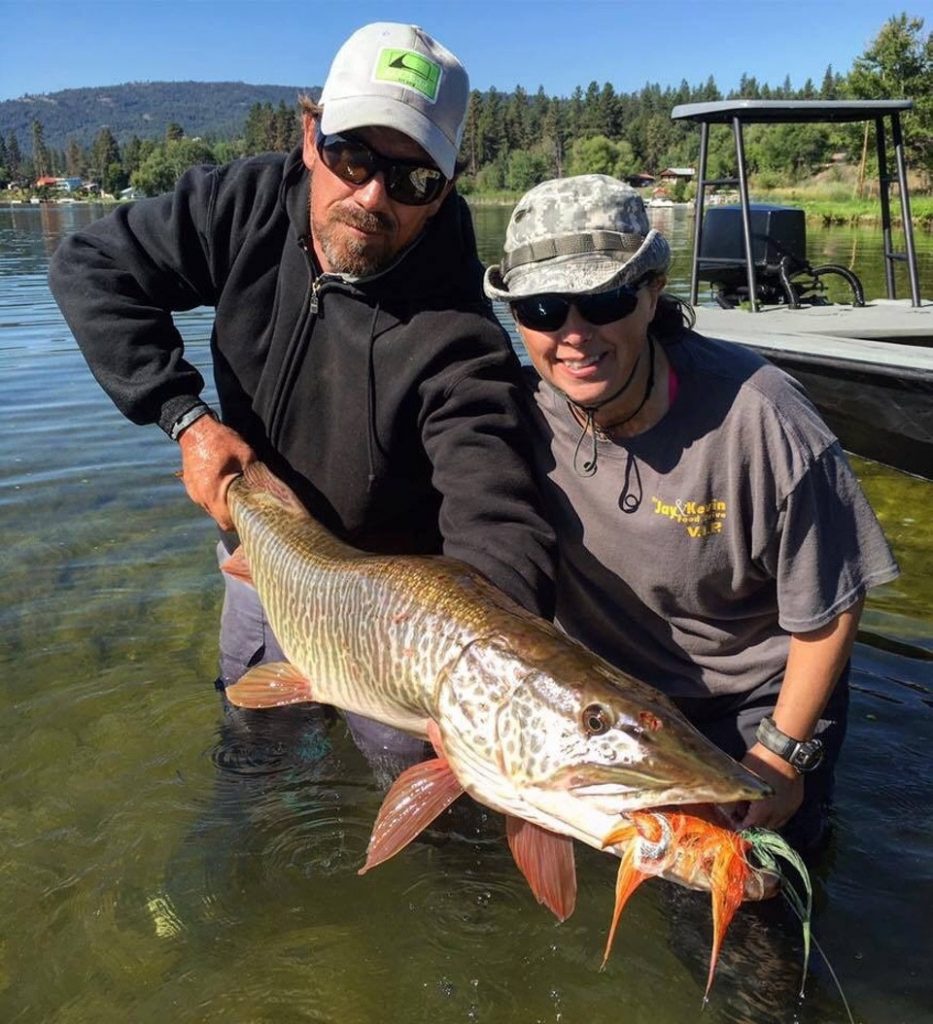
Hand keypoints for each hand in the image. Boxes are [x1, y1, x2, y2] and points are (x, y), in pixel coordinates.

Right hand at [177, 414, 255, 528]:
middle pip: (219, 517)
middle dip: (233, 515)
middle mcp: (200, 497)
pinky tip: (225, 486)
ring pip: (212, 509)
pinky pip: (205, 499)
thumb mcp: (246, 456)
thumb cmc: (221, 441)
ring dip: (224, 505)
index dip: (240, 524)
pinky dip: (216, 497)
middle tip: (248, 507)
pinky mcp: (191, 486)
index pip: (227, 522)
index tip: (251, 519)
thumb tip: (268, 491)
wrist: (195, 429)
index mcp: (213, 493)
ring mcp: (193, 492)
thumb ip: (255, 476)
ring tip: (237, 495)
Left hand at [728, 742, 803, 831]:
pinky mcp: (796, 803)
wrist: (784, 750)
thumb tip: (731, 807)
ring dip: (764, 821)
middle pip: (762, 828)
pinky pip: (784, 816)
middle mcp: (777, 813)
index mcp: (763, 809)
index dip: (739, 825)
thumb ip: (738, 796)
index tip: (733, 820)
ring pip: (775, 824)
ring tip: (754, 809)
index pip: (749, 827)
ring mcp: (788, 809)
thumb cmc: (761, 761)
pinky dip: (775, 815)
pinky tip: (768, 805)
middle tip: (741, 814)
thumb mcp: (743, 778)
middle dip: (751, 824)